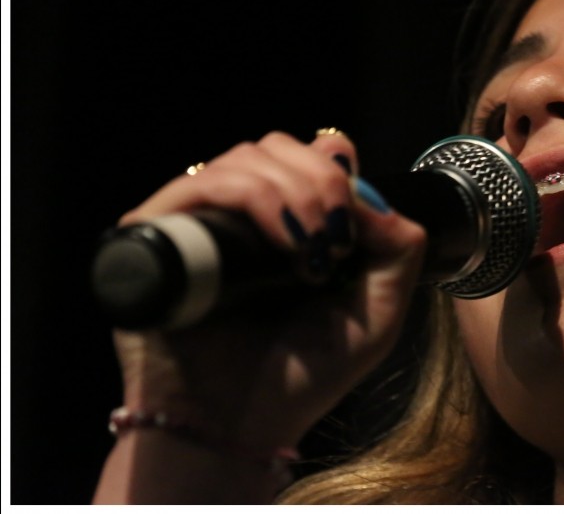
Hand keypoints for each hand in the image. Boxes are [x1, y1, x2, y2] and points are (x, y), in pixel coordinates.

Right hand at [107, 130, 426, 452]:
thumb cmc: (304, 375)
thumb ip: (397, 248)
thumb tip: (370, 192)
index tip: (353, 212)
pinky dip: (249, 197)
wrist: (240, 426)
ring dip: (292, 192)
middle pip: (275, 148)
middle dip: (321, 181)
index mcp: (285, 224)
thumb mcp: (379, 311)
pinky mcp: (155, 239)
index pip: (305, 154)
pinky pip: (197, 187)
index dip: (333, 166)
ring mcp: (196, 225)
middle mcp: (238, 218)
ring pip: (241, 160)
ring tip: (312, 252)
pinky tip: (279, 244)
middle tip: (337, 238)